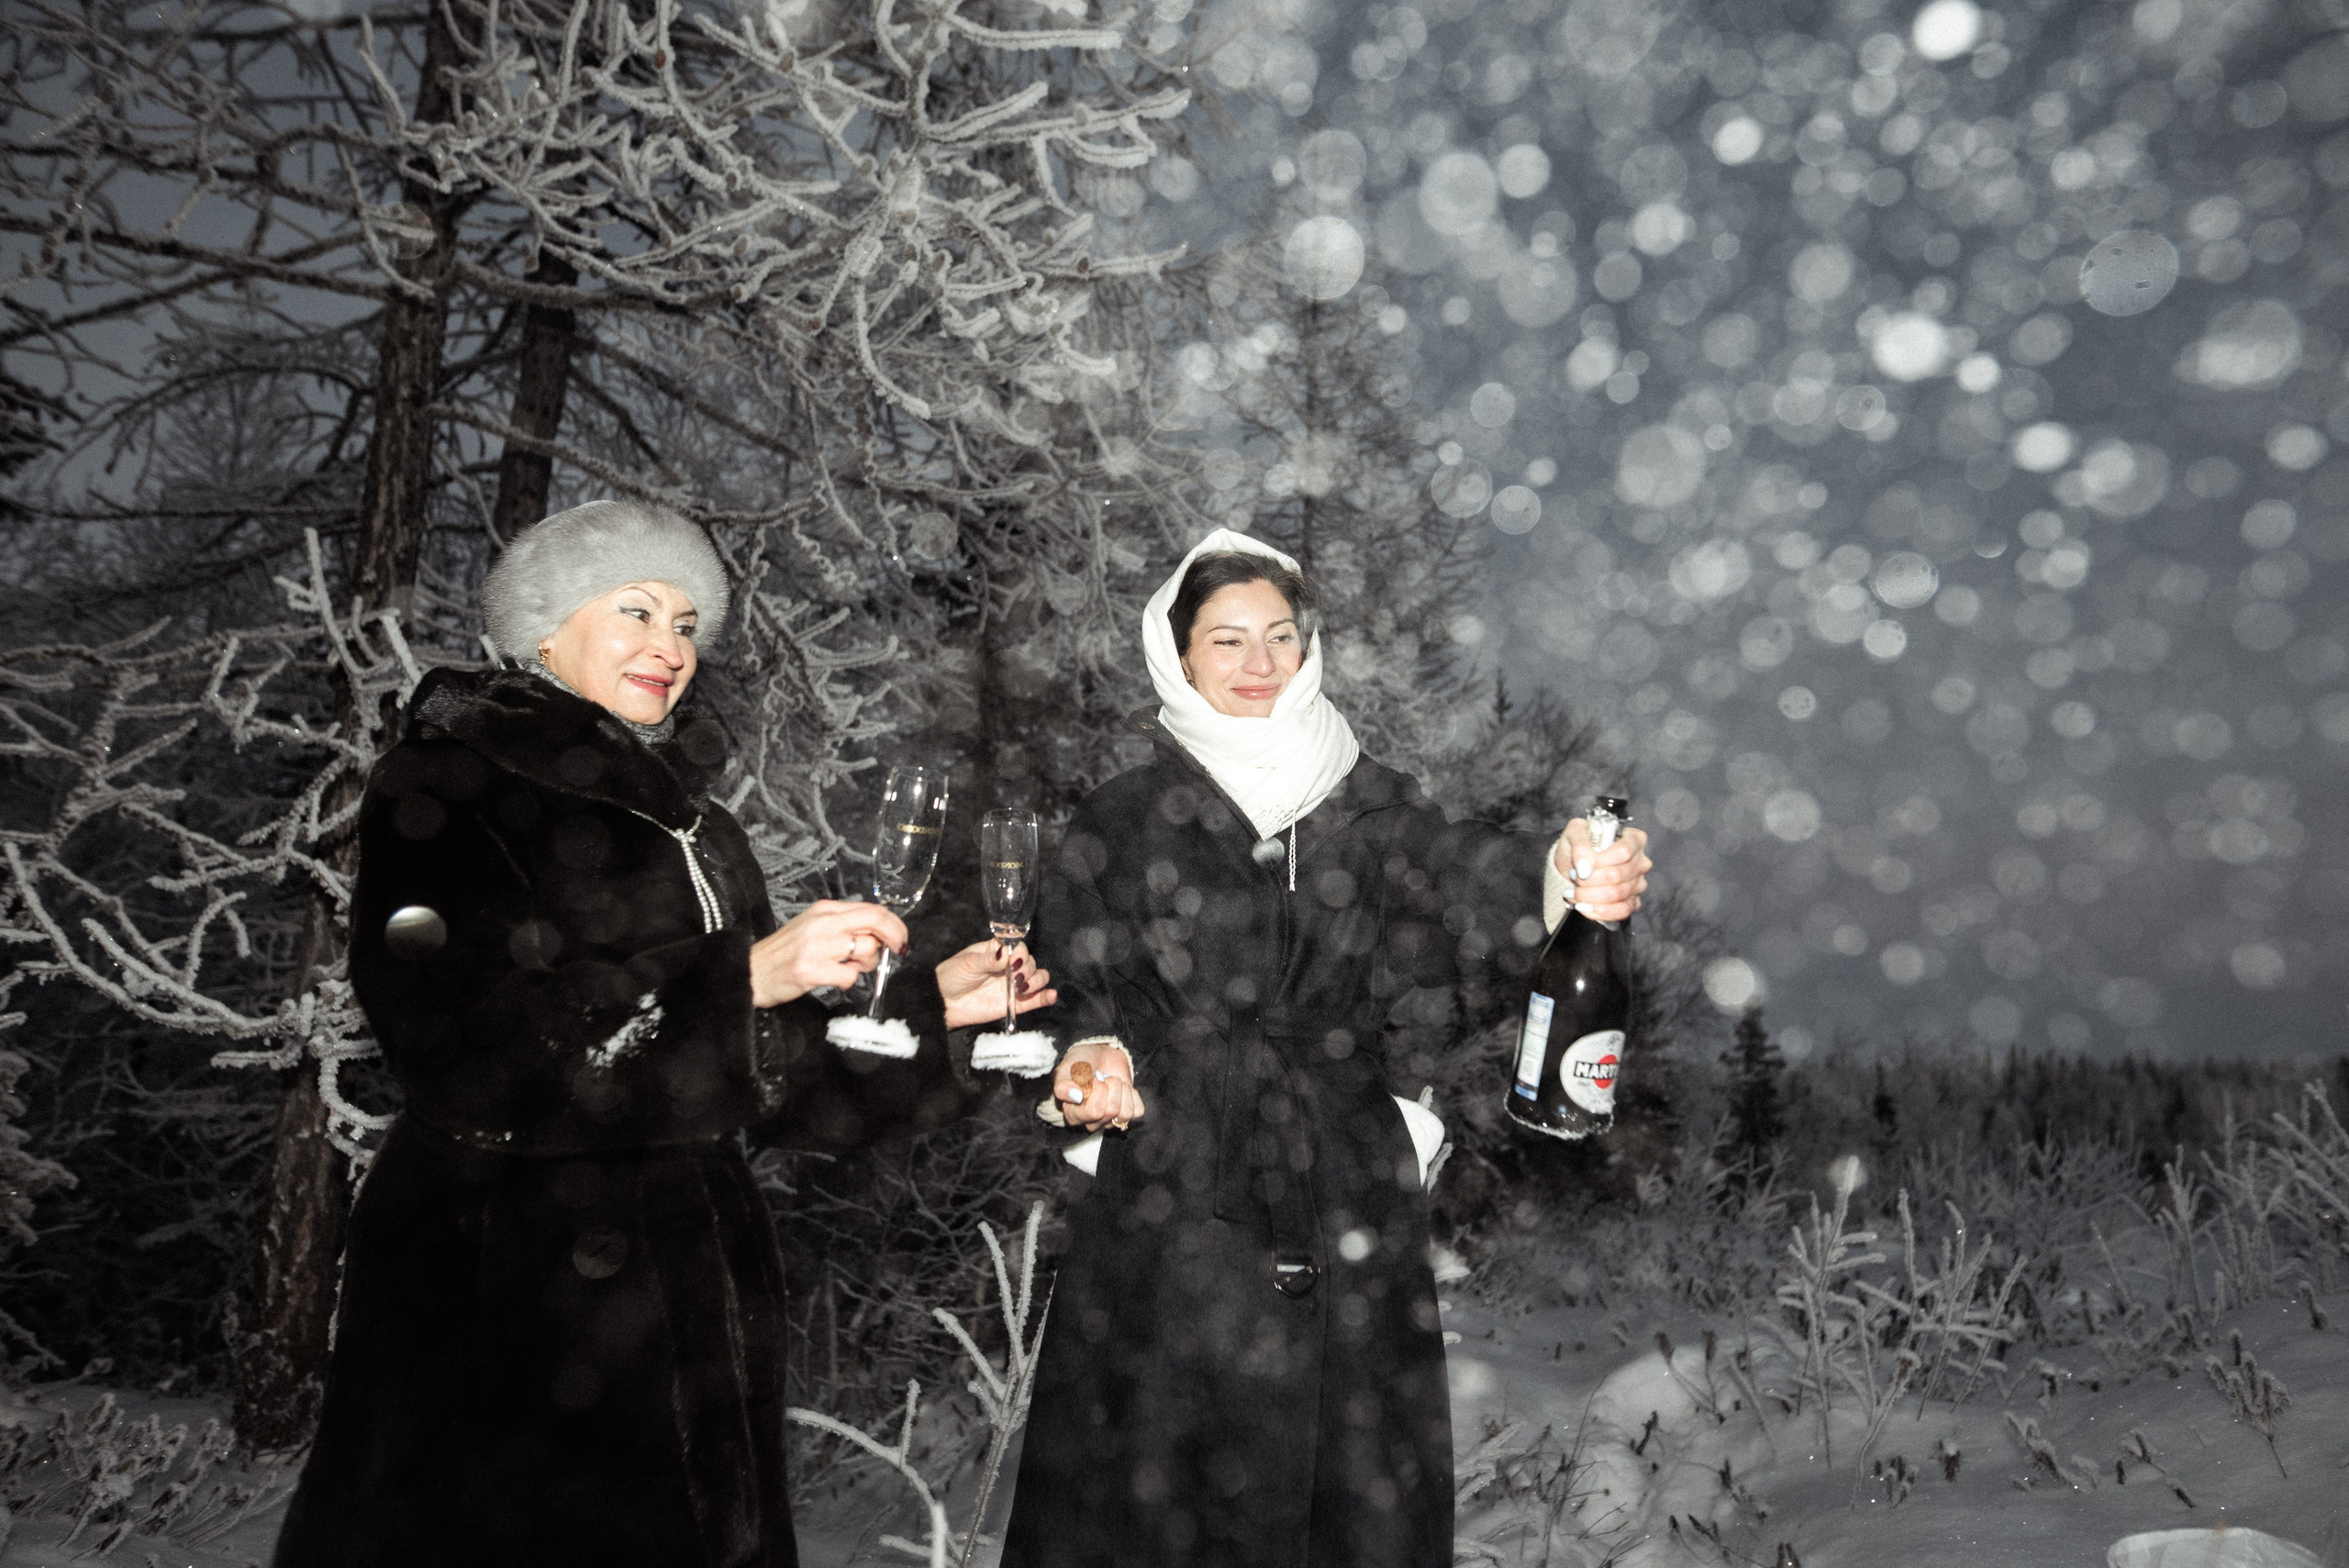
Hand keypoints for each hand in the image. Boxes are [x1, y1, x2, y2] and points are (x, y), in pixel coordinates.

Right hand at [749, 900, 908, 1007]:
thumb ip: (843, 926)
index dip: (894, 924)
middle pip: (875, 921)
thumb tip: (879, 935)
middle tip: (899, 950)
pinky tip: (833, 979)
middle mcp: (822, 923)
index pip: (871, 908)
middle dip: (895, 936)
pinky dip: (848, 981)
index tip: (901, 937)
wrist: (751, 972)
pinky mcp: (811, 969)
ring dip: (866, 965)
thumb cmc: (785, 953)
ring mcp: (816, 946)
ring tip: (848, 969)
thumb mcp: (813, 927)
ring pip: (866, 950)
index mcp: (824, 910)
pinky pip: (849, 977)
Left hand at [937, 939, 1058, 1030]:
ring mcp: (1013, 985)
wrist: (943, 1004)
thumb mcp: (968, 963)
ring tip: (1023, 988)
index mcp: (998, 953)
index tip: (1014, 961)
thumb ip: (989, 959)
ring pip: (1038, 978)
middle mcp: (1008, 967)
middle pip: (1031, 962)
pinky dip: (1046, 997)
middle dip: (1028, 968)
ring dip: (1038, 981)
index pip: (1019, 947)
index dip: (1021, 953)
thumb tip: (1007, 952)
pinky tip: (1050, 995)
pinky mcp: (1014, 1003)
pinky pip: (1036, 1000)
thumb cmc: (951, 977)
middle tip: (1015, 977)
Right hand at [1053, 1040, 1144, 1131]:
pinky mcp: (1127, 1114)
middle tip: (1104, 1078)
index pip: (1094, 1112)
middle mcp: (1092, 1122)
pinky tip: (1122, 1089)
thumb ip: (1062, 1085)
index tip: (1095, 1078)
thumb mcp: (1065, 1070)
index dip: (1099, 1090)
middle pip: (1111, 1112)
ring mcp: (1110, 1121)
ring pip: (1125, 1113)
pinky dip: (1133, 1095)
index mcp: (1073, 1115)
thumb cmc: (1080, 1063)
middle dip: (1111, 1086)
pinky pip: (1137, 1111)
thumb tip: (1075, 1096)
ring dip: (1121, 1090)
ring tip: (1113, 1082)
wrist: (1099, 1055)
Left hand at [1553, 821, 1651, 923]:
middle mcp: (1641, 862)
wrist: (1574, 866)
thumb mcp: (1574, 834)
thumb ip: (1580, 846)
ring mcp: (1639, 883)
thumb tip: (1585, 868)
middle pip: (1617, 875)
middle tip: (1574, 877)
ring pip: (1616, 895)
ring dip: (1589, 895)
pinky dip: (1598, 911)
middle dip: (1589, 880)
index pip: (1623, 852)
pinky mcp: (1633, 902)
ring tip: (1574, 891)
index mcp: (1634, 839)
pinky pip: (1621, 911)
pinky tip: (1584, 906)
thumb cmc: (1579, 846)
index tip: (1580, 866)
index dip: (1599, 861)